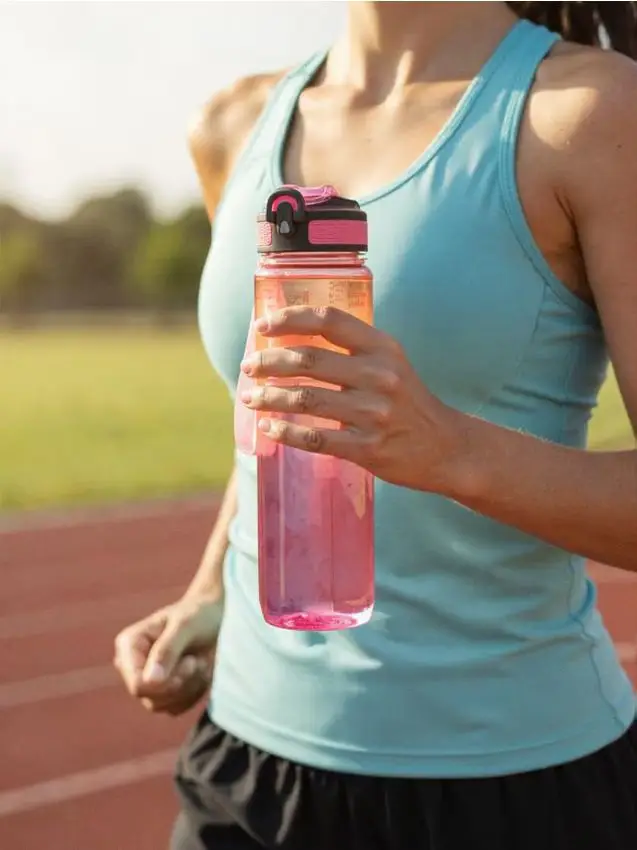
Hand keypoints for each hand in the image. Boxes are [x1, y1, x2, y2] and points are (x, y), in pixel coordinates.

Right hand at [113, 594, 221, 715]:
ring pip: (162, 705)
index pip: (138, 684)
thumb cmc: (199, 614)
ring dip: (190, 686)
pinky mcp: (161, 692)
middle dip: (181, 682)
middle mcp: (132, 665)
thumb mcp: (186, 625)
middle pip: (150, 698)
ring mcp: (145, 681)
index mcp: (129, 645)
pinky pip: (175, 708)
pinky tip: (200, 671)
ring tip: (199, 661)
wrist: (216, 617)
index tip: (190, 663)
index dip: (166, 683)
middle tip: (197, 661)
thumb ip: (167, 650)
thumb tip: (149, 681)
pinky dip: (194, 692)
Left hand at [240, 306, 465, 492]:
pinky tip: (269, 428)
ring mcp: (373, 413)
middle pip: (308, 359)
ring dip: (269, 397)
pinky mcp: (368, 447)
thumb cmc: (409, 402)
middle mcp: (379, 375)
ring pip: (306, 398)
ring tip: (250, 397)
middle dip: (269, 361)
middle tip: (248, 366)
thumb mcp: (391, 364)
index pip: (328, 321)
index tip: (263, 325)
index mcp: (382, 348)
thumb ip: (353, 351)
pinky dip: (286, 432)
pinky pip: (315, 438)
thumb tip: (293, 341)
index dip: (290, 318)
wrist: (446, 447)